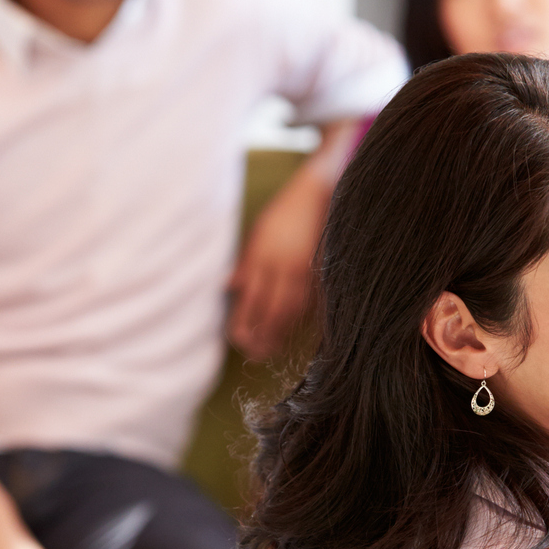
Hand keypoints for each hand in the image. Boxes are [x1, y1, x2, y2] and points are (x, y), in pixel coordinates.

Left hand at [226, 171, 328, 360]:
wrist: (317, 193)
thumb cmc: (282, 213)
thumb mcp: (256, 234)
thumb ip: (244, 264)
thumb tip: (227, 287)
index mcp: (262, 256)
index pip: (249, 299)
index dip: (243, 322)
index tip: (237, 340)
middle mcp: (283, 266)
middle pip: (272, 311)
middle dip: (263, 336)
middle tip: (255, 355)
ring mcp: (305, 270)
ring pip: (292, 310)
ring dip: (281, 333)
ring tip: (272, 350)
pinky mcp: (321, 271)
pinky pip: (310, 302)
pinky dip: (300, 320)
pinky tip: (292, 331)